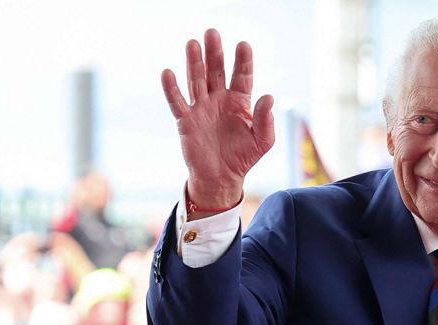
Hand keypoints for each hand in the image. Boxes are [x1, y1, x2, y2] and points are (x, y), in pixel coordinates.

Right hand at [160, 29, 274, 210]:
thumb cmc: (244, 157)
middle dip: (215, 53)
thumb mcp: (262, 141)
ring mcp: (201, 108)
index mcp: (239, 102)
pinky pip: (178, 101)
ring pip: (196, 80)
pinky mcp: (186, 120)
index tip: (243, 45)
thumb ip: (266, 120)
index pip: (241, 76)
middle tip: (212, 33)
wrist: (221, 178)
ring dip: (194, 62)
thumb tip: (269, 97)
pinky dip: (172, 88)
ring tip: (193, 43)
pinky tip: (169, 73)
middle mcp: (219, 100)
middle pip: (216, 71)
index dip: (242, 61)